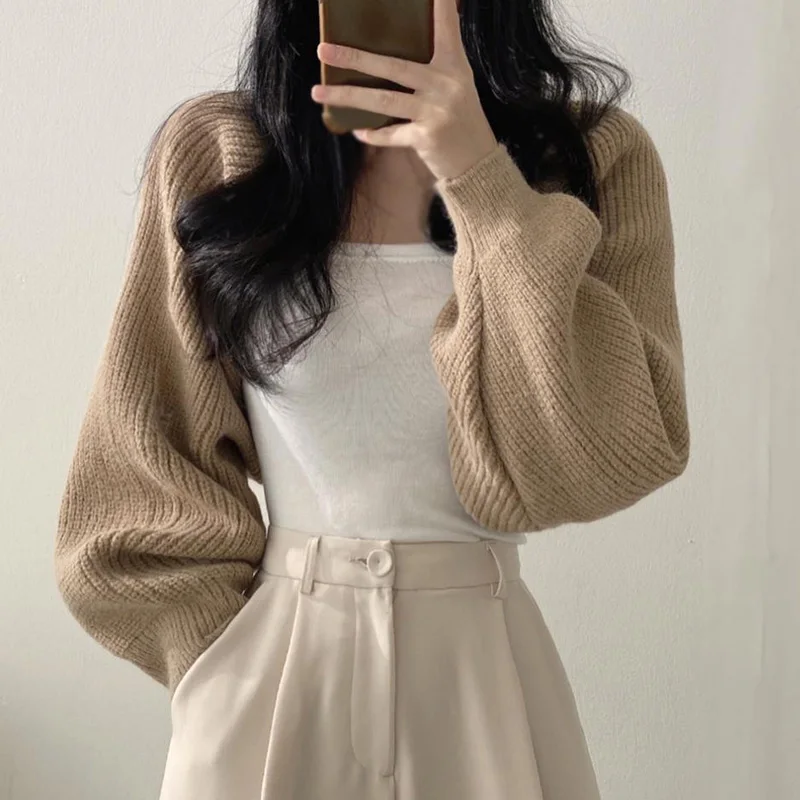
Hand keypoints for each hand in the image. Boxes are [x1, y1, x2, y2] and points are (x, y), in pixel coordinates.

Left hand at [311, 0, 498, 181]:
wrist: (478, 163)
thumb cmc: (461, 121)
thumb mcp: (457, 85)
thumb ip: (435, 63)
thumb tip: (396, 51)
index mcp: (454, 65)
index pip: (445, 25)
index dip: (438, 4)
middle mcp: (445, 84)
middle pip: (394, 65)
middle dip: (355, 58)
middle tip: (323, 50)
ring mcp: (435, 111)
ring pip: (383, 100)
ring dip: (347, 97)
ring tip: (317, 93)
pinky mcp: (426, 137)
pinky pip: (390, 134)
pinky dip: (372, 134)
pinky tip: (356, 130)